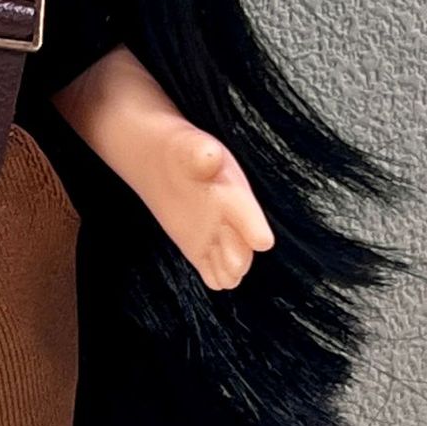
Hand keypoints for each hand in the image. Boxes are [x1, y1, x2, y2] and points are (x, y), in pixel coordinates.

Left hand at [140, 119, 274, 289]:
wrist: (165, 164)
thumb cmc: (184, 153)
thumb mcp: (190, 148)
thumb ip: (201, 153)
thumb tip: (209, 154)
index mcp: (235, 194)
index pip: (249, 215)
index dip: (255, 227)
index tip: (262, 241)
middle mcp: (232, 220)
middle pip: (243, 247)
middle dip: (239, 256)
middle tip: (231, 261)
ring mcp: (218, 237)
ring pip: (232, 265)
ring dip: (228, 271)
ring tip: (221, 272)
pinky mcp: (201, 250)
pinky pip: (214, 273)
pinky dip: (215, 277)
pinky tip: (212, 275)